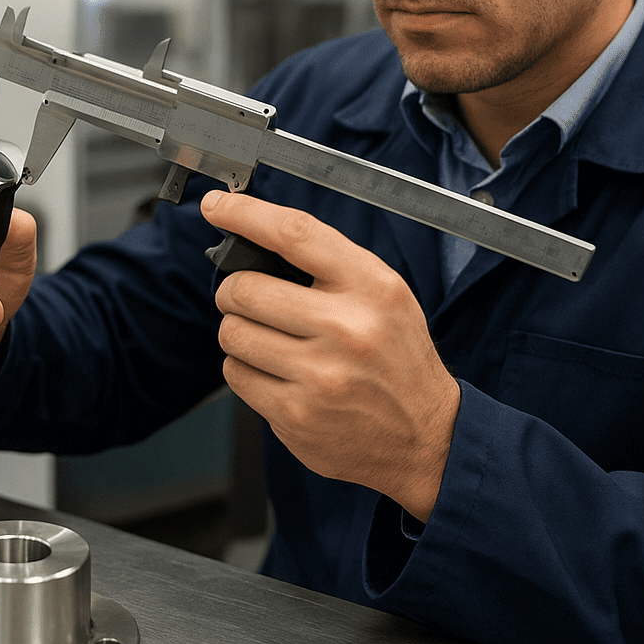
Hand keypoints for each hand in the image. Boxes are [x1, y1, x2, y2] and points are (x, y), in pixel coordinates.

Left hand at [202, 190, 459, 520]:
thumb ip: (328, 266)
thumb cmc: (397, 358)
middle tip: (248, 299)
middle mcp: (346, 329)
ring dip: (240, 333)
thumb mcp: (384, 295)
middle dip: (235, 291)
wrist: (426, 437)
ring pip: (232, 333)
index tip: (216, 206)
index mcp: (371, 287)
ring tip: (271, 341)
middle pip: (245, 289)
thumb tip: (253, 237)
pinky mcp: (296, 415)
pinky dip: (246, 370)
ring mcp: (319, 376)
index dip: (244, 213)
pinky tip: (278, 374)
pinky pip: (236, 376)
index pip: (294, 234)